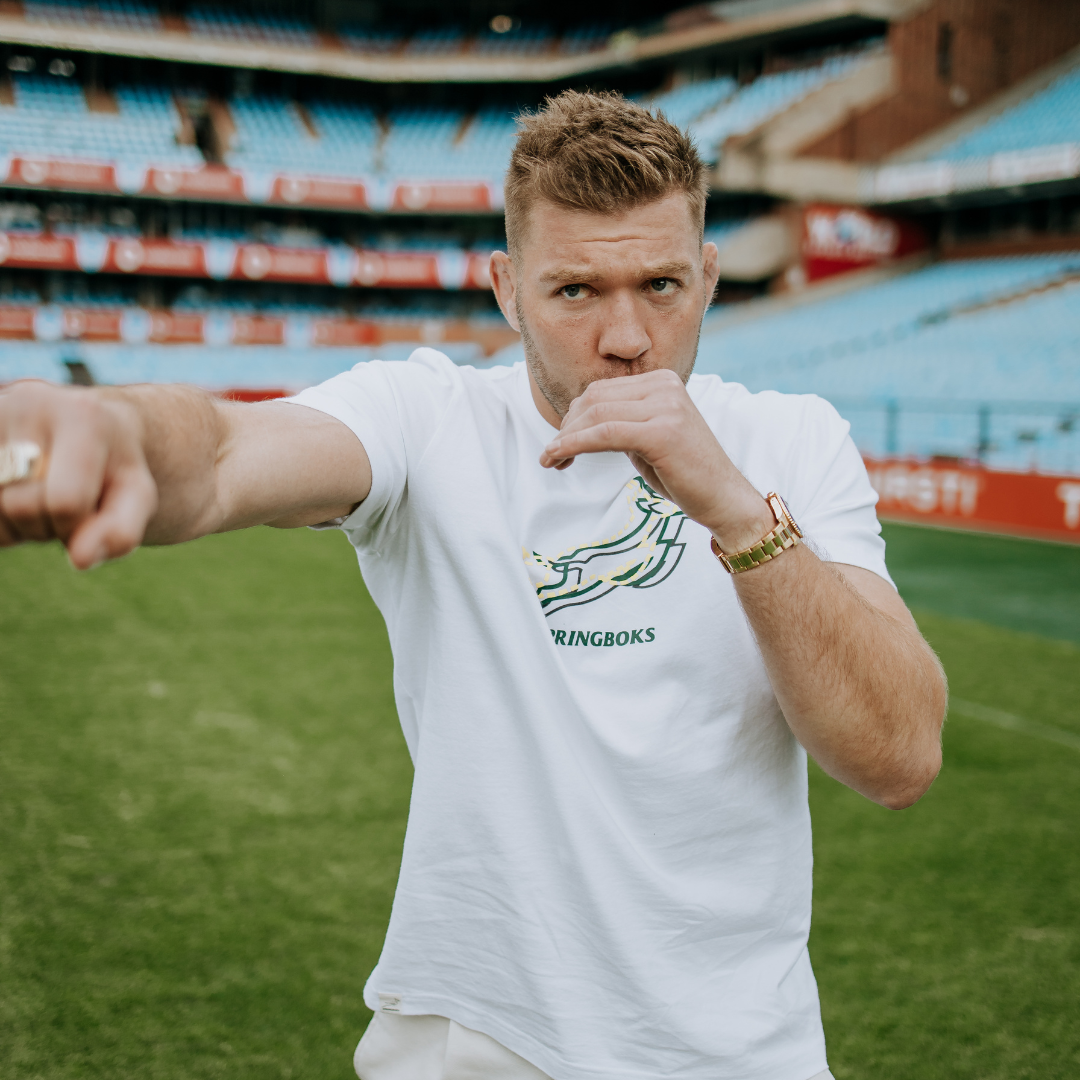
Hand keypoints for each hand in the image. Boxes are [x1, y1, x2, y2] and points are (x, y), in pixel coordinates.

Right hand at [0, 381, 157, 568]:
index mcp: (82, 416)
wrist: (86, 425)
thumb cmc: (113, 468)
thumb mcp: (134, 498)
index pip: (64, 500)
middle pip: (18, 506)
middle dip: (42, 524)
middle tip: (59, 504)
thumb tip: (80, 559)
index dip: (74, 524)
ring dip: (11, 524)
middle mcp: (29, 402)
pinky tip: (11, 496)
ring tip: (36, 498)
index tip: (85, 510)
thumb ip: (120, 532)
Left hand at [539, 369, 773, 552]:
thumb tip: (577, 420)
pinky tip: (557, 459)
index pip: (600, 391)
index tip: (558, 445)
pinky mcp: (662, 432)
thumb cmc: (684, 474)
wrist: (724, 499)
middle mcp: (665, 386)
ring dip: (564, 440)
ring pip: (595, 416)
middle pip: (594, 400)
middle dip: (566, 428)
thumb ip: (621, 422)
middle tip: (551, 457)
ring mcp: (666, 406)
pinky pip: (604, 434)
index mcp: (662, 381)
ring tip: (551, 461)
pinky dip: (574, 446)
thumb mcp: (648, 438)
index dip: (572, 418)